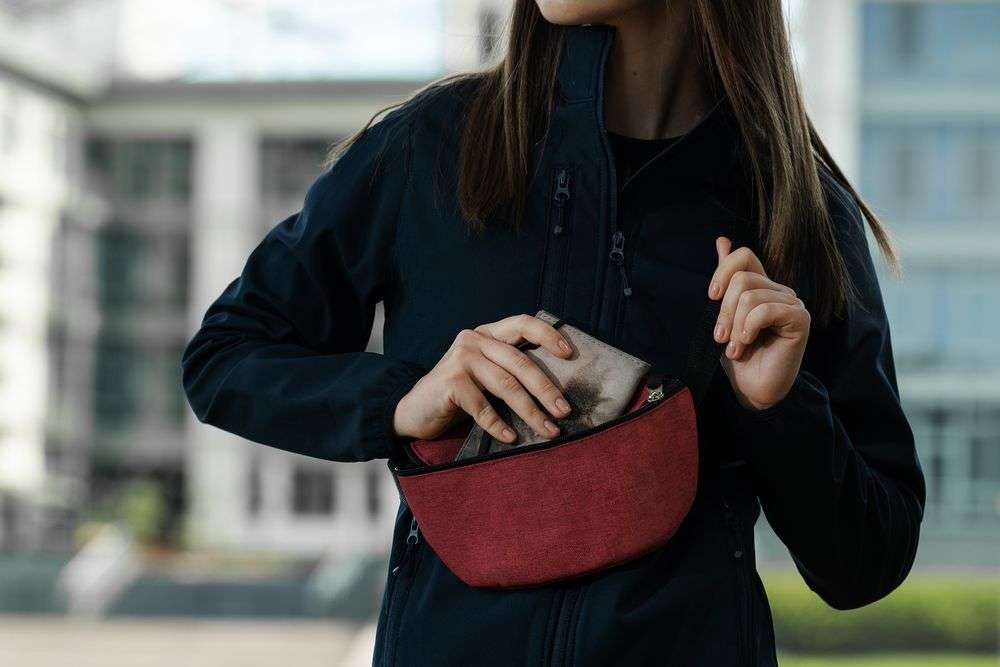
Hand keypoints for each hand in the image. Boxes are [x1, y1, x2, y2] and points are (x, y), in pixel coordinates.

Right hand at [392, 314, 573, 441]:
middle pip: (520, 362)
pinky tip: (511, 438)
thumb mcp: (486, 374)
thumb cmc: (460, 395)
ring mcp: (460, 359)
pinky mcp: (450, 382)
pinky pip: (483, 407)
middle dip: (546, 389)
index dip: (548, 335)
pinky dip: (499, 425)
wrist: (416, 411)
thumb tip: (559, 391)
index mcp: (488, 333)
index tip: (570, 354)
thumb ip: (511, 369)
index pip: (523, 323)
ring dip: (530, 411)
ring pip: (506, 385)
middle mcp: (473, 339)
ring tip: (548, 431)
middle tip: (564, 412)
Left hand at [708, 237, 809, 409]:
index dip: (723, 270)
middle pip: (742, 278)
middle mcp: (779, 291)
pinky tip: (747, 344)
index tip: (711, 297)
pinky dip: (748, 328)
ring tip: (735, 347)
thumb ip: (726, 280)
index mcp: (761, 287)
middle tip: (721, 337)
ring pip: (749, 295)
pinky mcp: (799, 320)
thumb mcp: (723, 316)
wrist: (751, 389)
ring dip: (735, 326)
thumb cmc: (738, 355)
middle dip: (724, 311)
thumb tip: (722, 240)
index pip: (744, 256)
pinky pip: (764, 310)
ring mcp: (792, 304)